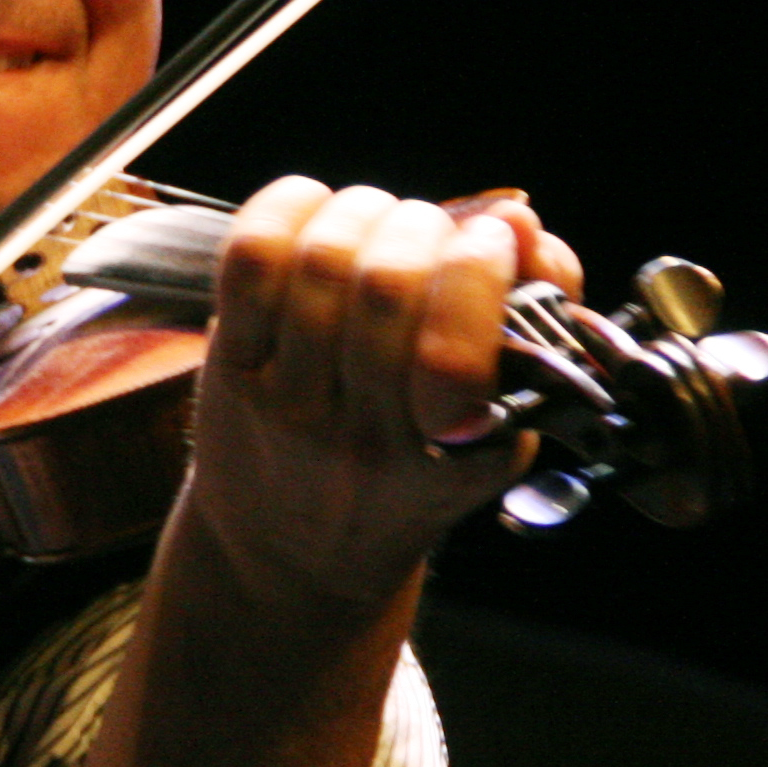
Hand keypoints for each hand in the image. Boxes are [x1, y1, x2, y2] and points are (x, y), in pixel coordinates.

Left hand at [185, 176, 585, 610]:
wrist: (296, 556)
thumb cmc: (409, 475)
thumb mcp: (498, 426)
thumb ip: (533, 318)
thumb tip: (520, 223)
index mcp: (454, 447)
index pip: (452, 344)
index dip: (479, 266)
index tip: (496, 243)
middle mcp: (368, 431)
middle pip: (385, 285)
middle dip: (422, 229)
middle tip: (434, 234)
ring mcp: (294, 401)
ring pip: (323, 262)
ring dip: (363, 214)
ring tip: (382, 225)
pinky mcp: (234, 369)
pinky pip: (251, 261)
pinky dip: (286, 210)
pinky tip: (317, 213)